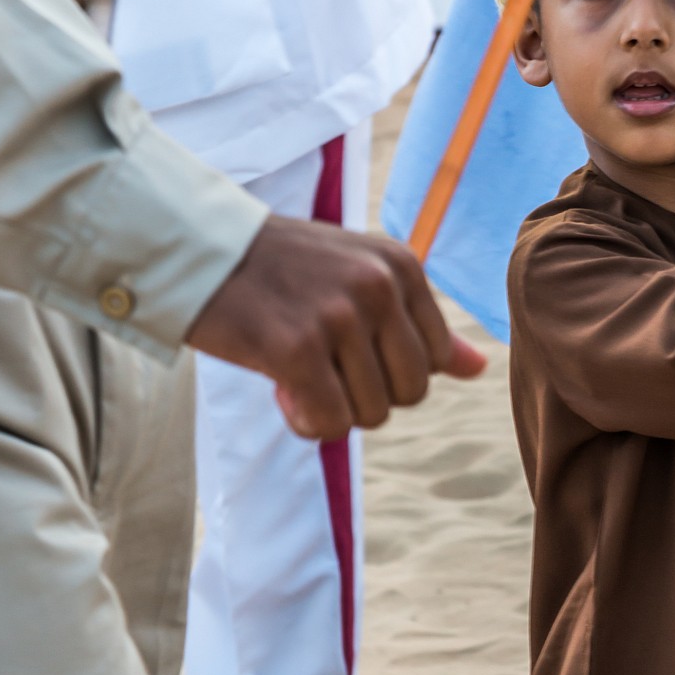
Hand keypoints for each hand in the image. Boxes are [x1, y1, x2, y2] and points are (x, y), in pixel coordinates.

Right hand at [186, 214, 484, 439]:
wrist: (196, 251)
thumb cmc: (278, 270)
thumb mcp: (358, 279)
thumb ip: (417, 325)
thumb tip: (478, 368)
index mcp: (401, 265)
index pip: (433, 361)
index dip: (387, 371)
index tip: (343, 347)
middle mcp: (378, 286)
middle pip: (410, 394)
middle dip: (365, 395)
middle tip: (319, 366)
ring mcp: (339, 316)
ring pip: (372, 414)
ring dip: (331, 409)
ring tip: (294, 372)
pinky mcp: (297, 348)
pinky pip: (329, 423)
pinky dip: (305, 421)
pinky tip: (279, 391)